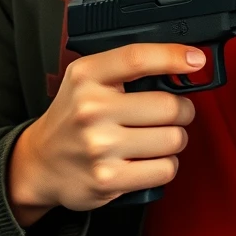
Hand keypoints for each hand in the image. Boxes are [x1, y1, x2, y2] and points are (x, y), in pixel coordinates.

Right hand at [7, 45, 201, 225]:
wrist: (39, 163)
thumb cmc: (74, 117)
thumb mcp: (89, 79)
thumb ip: (131, 66)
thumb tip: (189, 60)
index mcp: (87, 77)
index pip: (138, 58)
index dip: (173, 56)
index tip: (196, 60)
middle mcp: (91, 110)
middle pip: (170, 106)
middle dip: (182, 110)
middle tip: (170, 114)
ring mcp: (99, 147)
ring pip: (174, 139)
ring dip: (174, 139)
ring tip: (156, 137)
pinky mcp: (108, 179)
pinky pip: (165, 169)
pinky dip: (165, 165)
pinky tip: (148, 159)